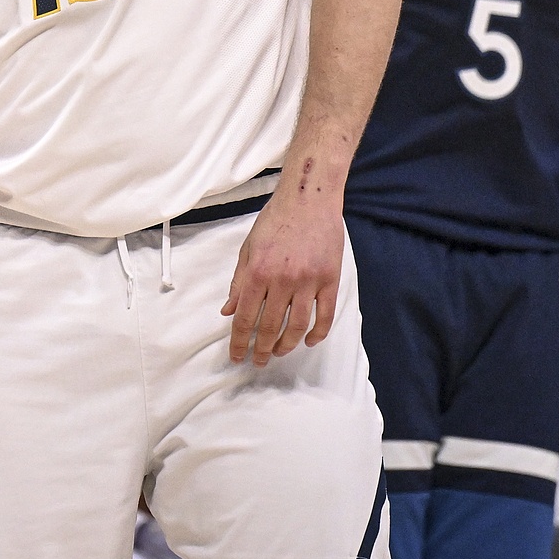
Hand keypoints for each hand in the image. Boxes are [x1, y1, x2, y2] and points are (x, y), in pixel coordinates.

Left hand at [221, 191, 343, 366]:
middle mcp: (282, 279)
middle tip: (258, 361)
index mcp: (258, 271)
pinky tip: (309, 341)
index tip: (237, 355)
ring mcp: (308, 280)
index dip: (239, 341)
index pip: (244, 317)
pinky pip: (325, 314)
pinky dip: (318, 332)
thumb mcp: (249, 248)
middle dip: (261, 349)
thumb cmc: (276, 219)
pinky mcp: (330, 279)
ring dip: (287, 345)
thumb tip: (228, 311)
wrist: (308, 197)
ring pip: (298, 326)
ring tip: (279, 352)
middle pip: (270, 326)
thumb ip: (238, 282)